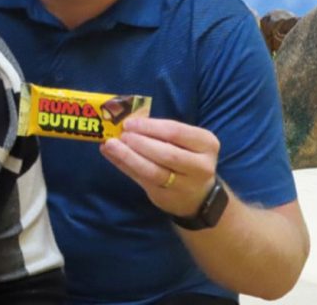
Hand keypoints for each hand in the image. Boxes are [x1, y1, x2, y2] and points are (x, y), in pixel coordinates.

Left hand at [99, 117, 218, 216]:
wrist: (199, 196)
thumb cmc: (187, 158)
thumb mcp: (185, 142)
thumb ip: (159, 132)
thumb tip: (125, 119)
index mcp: (206, 144)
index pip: (176, 132)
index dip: (150, 127)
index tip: (129, 123)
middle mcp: (201, 166)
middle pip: (166, 153)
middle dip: (140, 143)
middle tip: (121, 135)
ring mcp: (184, 185)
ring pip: (153, 171)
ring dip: (128, 156)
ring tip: (110, 145)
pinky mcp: (166, 197)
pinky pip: (142, 180)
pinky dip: (124, 166)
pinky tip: (110, 155)